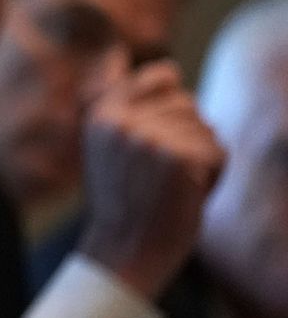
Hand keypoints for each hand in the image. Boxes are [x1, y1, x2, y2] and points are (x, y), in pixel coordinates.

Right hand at [74, 60, 224, 301]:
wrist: (124, 252)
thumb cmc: (124, 201)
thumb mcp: (106, 146)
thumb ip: (123, 105)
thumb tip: (158, 65)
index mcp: (100, 113)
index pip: (162, 75)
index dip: (174, 100)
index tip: (162, 137)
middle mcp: (121, 120)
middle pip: (188, 103)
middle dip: (187, 136)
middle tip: (161, 173)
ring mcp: (149, 137)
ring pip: (205, 128)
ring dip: (200, 158)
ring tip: (171, 185)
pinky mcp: (178, 158)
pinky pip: (217, 152)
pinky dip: (213, 176)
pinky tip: (186, 195)